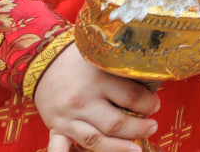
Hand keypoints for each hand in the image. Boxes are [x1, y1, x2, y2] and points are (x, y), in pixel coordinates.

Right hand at [36, 43, 158, 151]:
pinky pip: (59, 149)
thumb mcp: (102, 57)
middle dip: (139, 128)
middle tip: (152, 127)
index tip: (156, 105)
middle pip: (116, 123)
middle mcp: (83, 100)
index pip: (131, 97)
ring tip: (136, 149)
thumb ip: (122, 69)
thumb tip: (151, 77)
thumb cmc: (79, 58)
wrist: (43, 61)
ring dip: (119, 147)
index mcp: (98, 79)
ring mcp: (67, 117)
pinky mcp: (55, 128)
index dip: (148, 103)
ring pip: (96, 141)